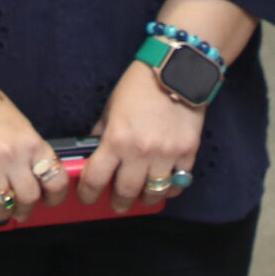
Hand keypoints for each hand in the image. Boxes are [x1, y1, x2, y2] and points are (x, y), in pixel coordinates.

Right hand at [0, 87, 67, 224]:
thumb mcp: (20, 127)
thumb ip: (30, 154)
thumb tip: (35, 182)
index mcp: (32, 144)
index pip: (56, 180)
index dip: (56, 196)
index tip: (49, 200)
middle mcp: (13, 157)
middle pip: (29, 198)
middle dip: (25, 209)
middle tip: (20, 211)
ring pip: (4, 207)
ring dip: (4, 214)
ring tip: (1, 212)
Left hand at [76, 58, 204, 214]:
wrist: (175, 71)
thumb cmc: (138, 86)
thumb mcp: (111, 108)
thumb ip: (102, 134)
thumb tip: (93, 155)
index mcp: (116, 139)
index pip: (95, 179)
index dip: (87, 193)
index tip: (87, 196)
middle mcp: (140, 151)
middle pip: (126, 193)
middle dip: (118, 203)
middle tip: (117, 204)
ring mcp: (166, 154)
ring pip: (153, 193)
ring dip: (145, 199)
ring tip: (142, 197)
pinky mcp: (187, 153)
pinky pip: (178, 183)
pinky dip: (170, 188)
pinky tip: (164, 185)